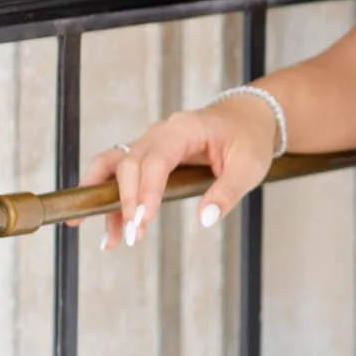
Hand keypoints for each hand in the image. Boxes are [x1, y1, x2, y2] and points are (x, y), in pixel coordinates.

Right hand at [80, 94, 278, 251]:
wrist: (247, 117)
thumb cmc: (249, 138)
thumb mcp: (249, 166)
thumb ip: (228, 192)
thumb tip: (205, 219)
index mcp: (185, 128)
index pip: (156, 159)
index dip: (146, 190)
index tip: (143, 221)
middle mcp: (161, 132)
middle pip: (130, 163)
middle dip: (126, 201)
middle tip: (133, 237)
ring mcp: (151, 142)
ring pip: (115, 166)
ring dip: (105, 200)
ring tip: (109, 239)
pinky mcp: (148, 155)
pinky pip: (120, 173)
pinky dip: (109, 197)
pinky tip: (110, 228)